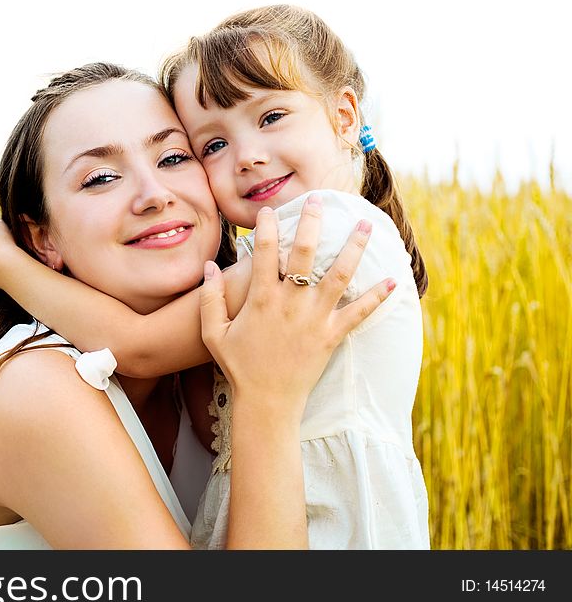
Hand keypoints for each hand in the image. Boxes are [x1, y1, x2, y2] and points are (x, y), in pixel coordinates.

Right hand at [199, 195, 395, 422]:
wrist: (266, 402)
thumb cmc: (238, 366)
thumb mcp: (213, 333)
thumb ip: (210, 298)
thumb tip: (208, 266)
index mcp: (262, 298)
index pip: (265, 251)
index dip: (268, 227)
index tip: (271, 210)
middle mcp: (291, 303)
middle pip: (306, 253)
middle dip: (313, 222)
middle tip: (320, 199)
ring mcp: (315, 319)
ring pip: (339, 275)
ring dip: (354, 248)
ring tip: (365, 225)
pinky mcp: (332, 336)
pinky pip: (358, 313)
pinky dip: (377, 297)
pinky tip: (393, 280)